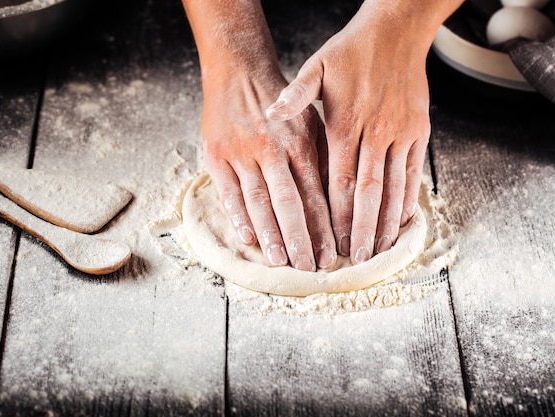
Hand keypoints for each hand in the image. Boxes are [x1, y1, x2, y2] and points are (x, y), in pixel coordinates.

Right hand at [201, 68, 336, 270]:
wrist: (239, 72)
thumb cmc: (280, 105)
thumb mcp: (309, 123)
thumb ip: (321, 159)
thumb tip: (337, 200)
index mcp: (300, 144)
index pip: (315, 194)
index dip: (323, 227)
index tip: (332, 253)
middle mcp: (272, 150)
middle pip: (289, 202)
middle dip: (300, 238)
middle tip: (308, 267)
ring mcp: (242, 153)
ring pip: (258, 201)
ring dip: (270, 234)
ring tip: (279, 261)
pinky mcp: (217, 155)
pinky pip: (228, 191)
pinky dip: (238, 215)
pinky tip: (248, 238)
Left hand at [266, 2, 433, 264]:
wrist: (396, 30)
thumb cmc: (351, 51)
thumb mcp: (317, 67)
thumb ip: (295, 95)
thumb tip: (271, 114)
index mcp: (345, 124)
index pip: (340, 181)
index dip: (337, 215)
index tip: (334, 241)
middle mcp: (375, 133)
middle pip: (368, 192)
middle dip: (362, 229)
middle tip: (358, 258)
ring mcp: (400, 133)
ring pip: (393, 187)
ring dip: (386, 221)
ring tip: (380, 249)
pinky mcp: (418, 130)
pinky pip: (415, 171)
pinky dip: (410, 197)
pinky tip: (403, 220)